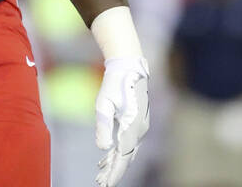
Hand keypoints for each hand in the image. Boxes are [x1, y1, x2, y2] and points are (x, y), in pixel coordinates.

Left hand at [95, 56, 149, 186]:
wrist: (130, 66)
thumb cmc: (115, 83)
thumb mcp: (104, 104)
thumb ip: (103, 127)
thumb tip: (104, 149)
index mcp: (133, 126)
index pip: (124, 157)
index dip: (114, 172)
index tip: (105, 184)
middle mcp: (140, 129)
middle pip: (127, 157)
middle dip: (114, 171)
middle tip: (100, 183)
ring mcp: (141, 126)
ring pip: (128, 151)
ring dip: (115, 163)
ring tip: (100, 174)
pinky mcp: (137, 122)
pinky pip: (128, 142)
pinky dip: (118, 152)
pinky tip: (107, 157)